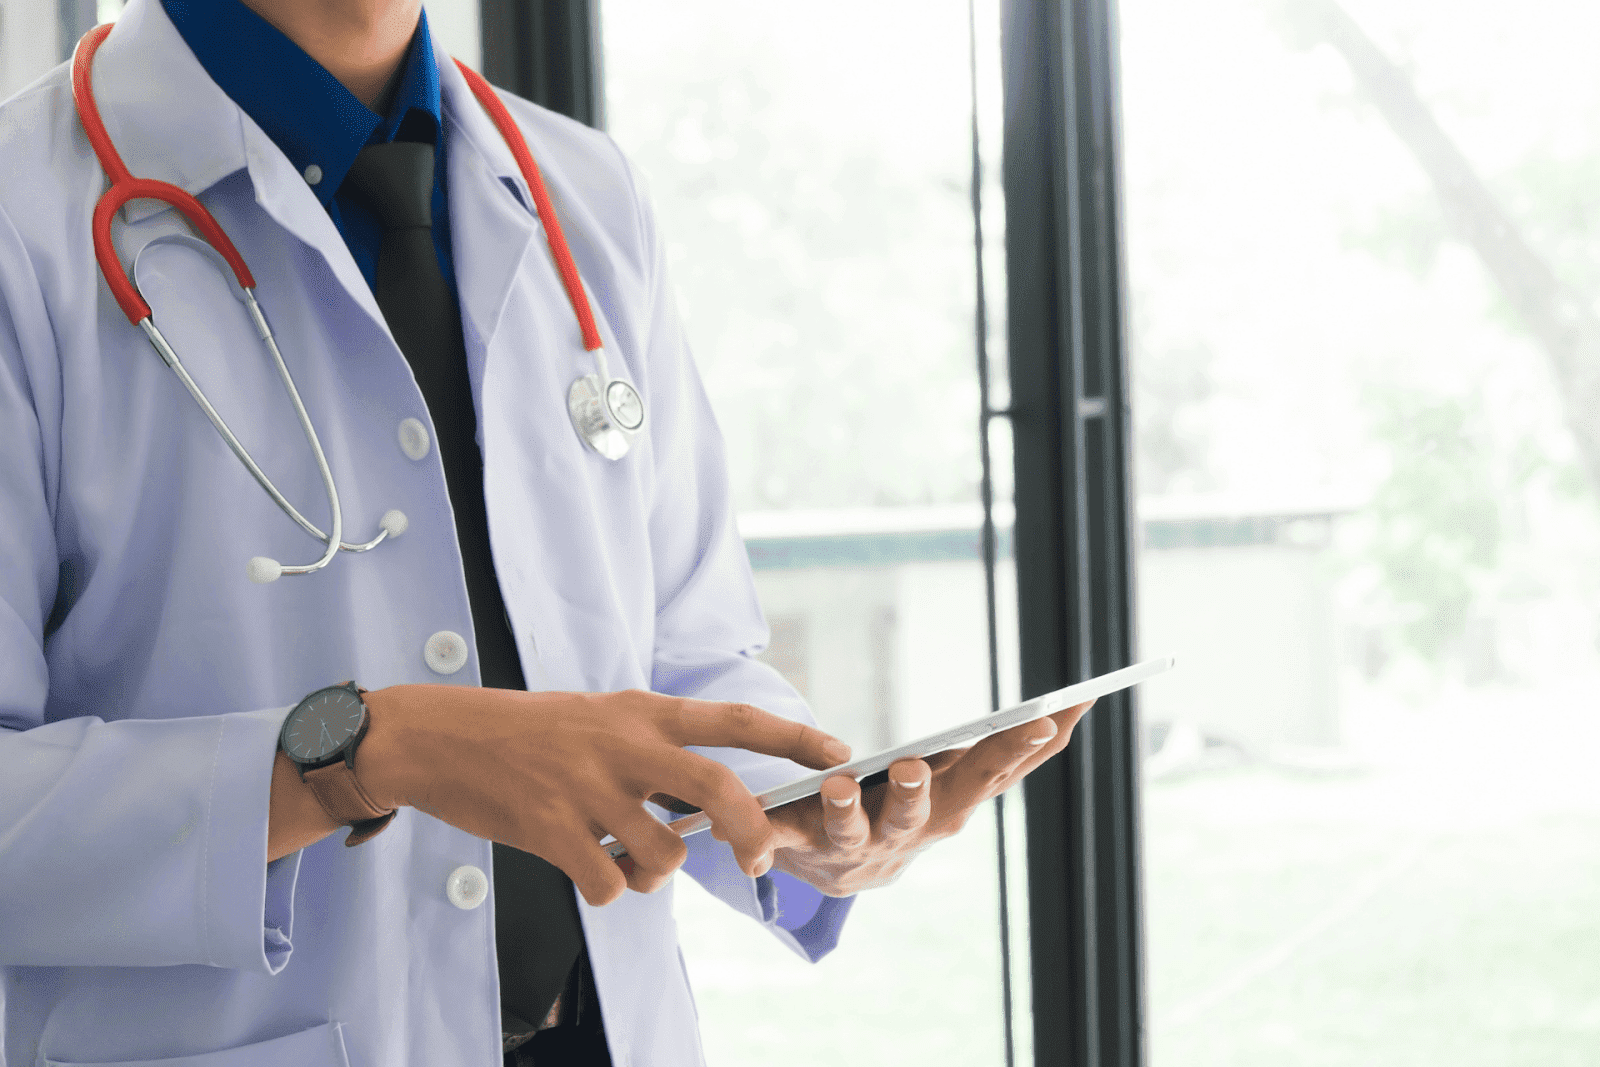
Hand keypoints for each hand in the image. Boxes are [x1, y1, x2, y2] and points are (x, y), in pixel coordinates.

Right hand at [356, 686, 851, 905]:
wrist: (442, 737)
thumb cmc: (529, 732)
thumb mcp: (601, 716)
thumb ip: (656, 748)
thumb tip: (709, 804)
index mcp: (643, 713)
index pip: (735, 719)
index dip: (793, 738)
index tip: (840, 753)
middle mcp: (625, 746)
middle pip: (717, 789)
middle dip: (751, 831)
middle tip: (760, 860)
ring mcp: (589, 788)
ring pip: (662, 854)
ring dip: (653, 873)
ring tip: (624, 859)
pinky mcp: (551, 829)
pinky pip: (607, 885)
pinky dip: (606, 890)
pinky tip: (585, 870)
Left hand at [765, 701, 1093, 895]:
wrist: (836, 869)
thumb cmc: (899, 805)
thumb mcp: (953, 779)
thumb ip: (999, 750)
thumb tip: (1070, 707)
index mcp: (951, 806)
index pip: (995, 773)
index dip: (1022, 749)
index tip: (1049, 718)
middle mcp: (909, 833)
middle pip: (924, 812)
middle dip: (922, 791)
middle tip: (915, 767)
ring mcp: (855, 846)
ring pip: (854, 830)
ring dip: (847, 810)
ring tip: (838, 786)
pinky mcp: (799, 848)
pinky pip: (776, 840)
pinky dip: (759, 837)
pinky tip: (744, 836)